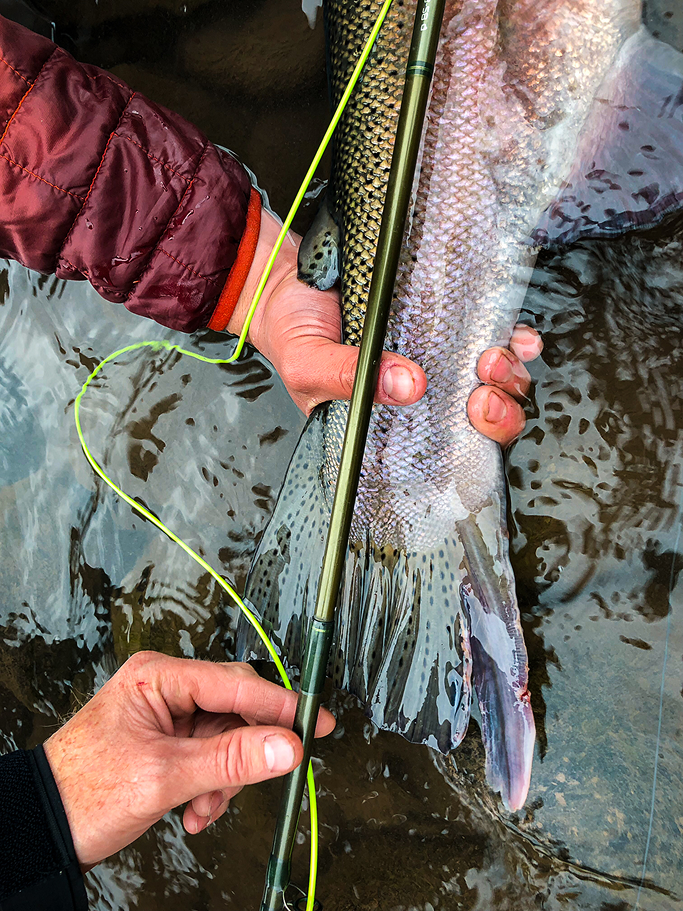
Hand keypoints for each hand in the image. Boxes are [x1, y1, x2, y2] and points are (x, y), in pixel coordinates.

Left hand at [43, 652, 334, 868]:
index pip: (236, 684)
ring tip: (206, 806)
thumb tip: (286, 746)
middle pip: (236, 709)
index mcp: (159, 676)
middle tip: (267, 774)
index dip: (280, 706)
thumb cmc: (82, 791)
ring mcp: (167, 715)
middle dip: (246, 752)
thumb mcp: (165, 776)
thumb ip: (231, 760)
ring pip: (227, 738)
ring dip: (226, 778)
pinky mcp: (168, 741)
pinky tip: (197, 810)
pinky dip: (213, 786)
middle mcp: (166, 688)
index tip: (316, 722)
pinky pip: (211, 756)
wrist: (44, 827)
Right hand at [229, 210, 540, 445]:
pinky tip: (514, 335)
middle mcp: (424, 394)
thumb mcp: (307, 365)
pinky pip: (495, 332)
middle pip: (483, 417)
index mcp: (392, 423)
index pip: (444, 449)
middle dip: (498, 410)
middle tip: (482, 396)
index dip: (475, 443)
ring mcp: (440, 356)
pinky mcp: (448, 316)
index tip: (474, 421)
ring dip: (508, 373)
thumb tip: (406, 384)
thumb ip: (346, 377)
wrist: (285, 280)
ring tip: (489, 359)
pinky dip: (514, 337)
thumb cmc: (293, 333)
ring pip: (498, 378)